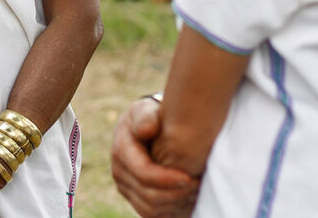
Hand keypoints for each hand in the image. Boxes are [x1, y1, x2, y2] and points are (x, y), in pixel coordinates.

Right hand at [111, 98, 198, 217]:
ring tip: (196, 192)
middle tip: (198, 185)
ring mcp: (126, 188)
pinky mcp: (135, 198)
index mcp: (121, 151)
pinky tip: (188, 199)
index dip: (167, 179)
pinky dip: (171, 211)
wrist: (146, 127)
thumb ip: (146, 117)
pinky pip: (152, 214)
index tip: (190, 177)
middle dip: (176, 194)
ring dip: (175, 204)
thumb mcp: (145, 109)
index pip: (144, 174)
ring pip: (150, 210)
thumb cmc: (150, 116)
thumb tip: (146, 130)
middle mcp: (119, 173)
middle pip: (148, 196)